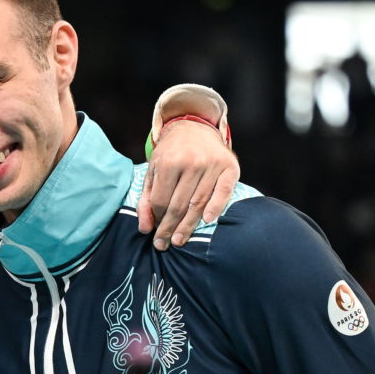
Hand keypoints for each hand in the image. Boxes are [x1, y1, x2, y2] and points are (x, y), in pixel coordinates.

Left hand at [138, 119, 237, 249]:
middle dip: (169, 228)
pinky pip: (223, 192)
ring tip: (179, 241)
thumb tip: (145, 229)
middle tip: (164, 245)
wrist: (194, 128)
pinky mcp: (229, 166)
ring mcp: (212, 164)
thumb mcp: (153, 171)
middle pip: (179, 205)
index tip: (155, 232)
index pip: (161, 200)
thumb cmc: (171, 154)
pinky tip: (207, 221)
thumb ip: (146, 199)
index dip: (157, 219)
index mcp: (169, 162)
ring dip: (188, 225)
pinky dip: (217, 207)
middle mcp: (191, 162)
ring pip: (198, 202)